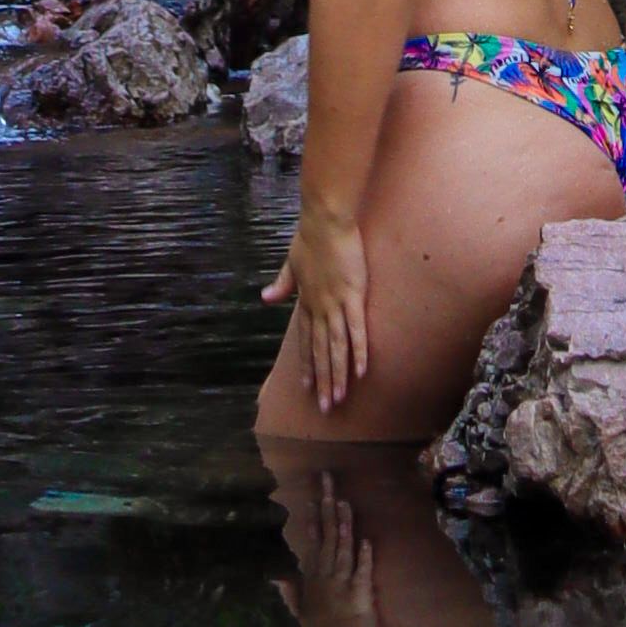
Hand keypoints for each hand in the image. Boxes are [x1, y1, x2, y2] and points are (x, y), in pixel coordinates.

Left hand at [267, 196, 372, 414]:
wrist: (324, 219)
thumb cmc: (309, 237)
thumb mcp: (291, 263)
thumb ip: (282, 284)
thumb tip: (264, 299)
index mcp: (306, 301)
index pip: (305, 340)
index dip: (307, 364)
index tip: (306, 386)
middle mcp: (319, 307)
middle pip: (320, 351)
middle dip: (322, 380)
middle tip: (323, 407)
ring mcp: (336, 303)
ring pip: (336, 347)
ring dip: (337, 375)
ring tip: (338, 399)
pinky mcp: (353, 295)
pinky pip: (356, 329)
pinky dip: (358, 351)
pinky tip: (360, 372)